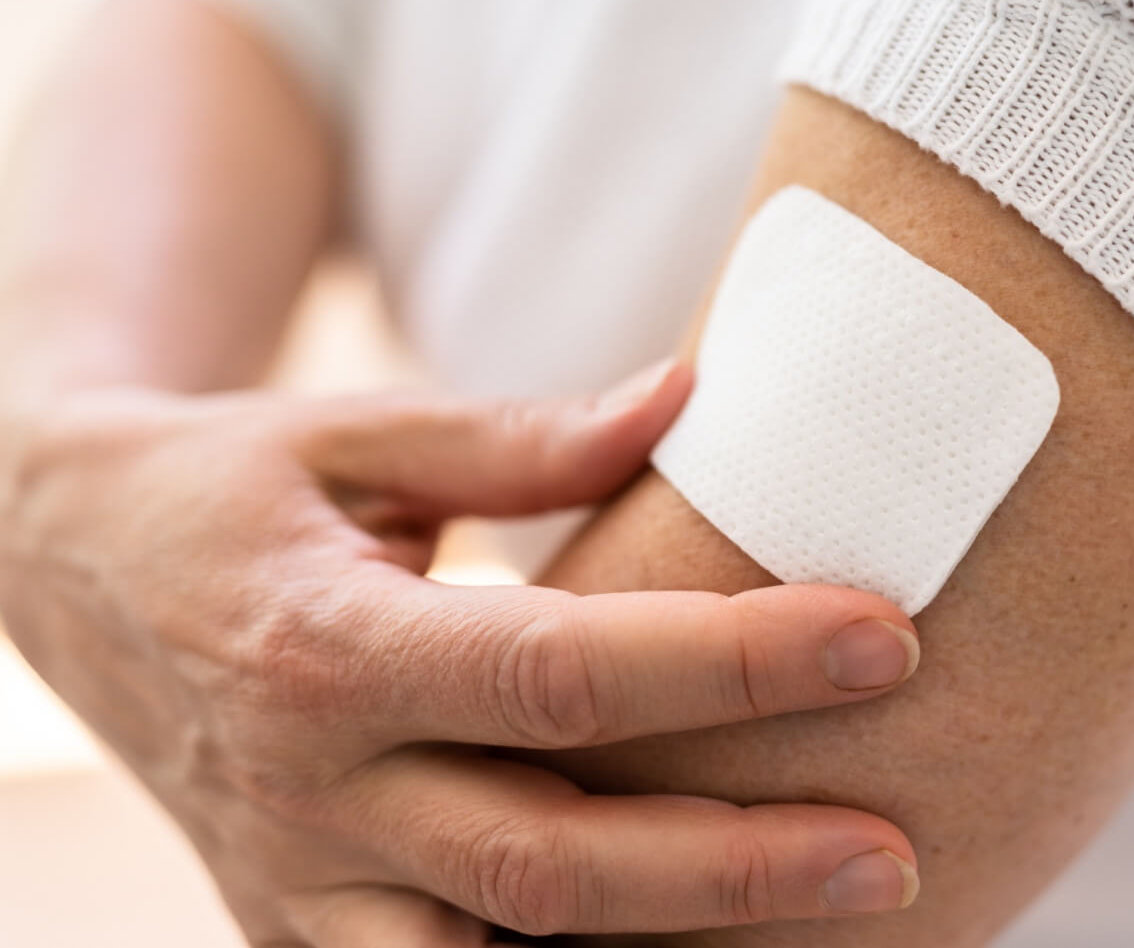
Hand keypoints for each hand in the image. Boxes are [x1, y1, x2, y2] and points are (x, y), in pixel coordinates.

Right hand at [0, 361, 920, 944]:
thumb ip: (524, 435)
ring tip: (826, 920)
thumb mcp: (356, 434)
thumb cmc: (236, 486)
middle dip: (736, 868)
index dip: (733, 664)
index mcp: (328, 647)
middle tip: (894, 847)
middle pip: (548, 862)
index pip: (562, 676)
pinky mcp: (297, 932)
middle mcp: (311, 789)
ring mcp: (298, 886)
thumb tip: (691, 395)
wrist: (60, 567)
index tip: (881, 639)